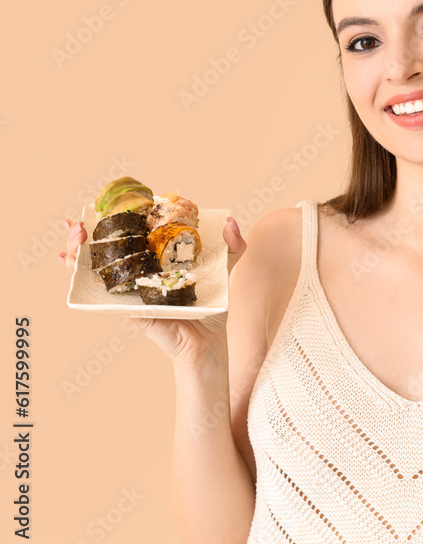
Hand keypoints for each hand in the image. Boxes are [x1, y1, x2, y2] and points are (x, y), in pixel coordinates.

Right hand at [61, 216, 247, 365]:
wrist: (207, 342)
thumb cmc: (212, 307)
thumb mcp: (226, 270)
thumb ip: (233, 246)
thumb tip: (231, 223)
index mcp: (161, 256)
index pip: (137, 229)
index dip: (121, 213)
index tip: (110, 201)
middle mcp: (141, 267)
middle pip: (111, 241)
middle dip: (92, 226)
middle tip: (82, 218)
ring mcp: (130, 286)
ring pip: (98, 262)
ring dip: (78, 244)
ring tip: (72, 232)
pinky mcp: (125, 305)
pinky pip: (100, 290)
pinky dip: (79, 274)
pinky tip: (68, 260)